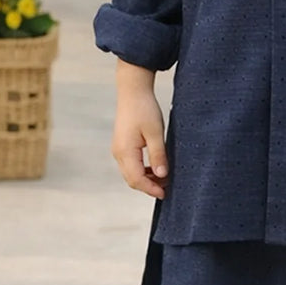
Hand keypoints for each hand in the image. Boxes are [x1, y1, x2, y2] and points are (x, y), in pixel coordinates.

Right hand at [111, 60, 168, 199]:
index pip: (137, 179)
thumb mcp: (156, 133)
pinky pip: (131, 165)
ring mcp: (119, 149)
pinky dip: (143, 170)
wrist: (133, 91)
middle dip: (149, 186)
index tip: (165, 193)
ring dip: (146, 179)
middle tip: (167, 188)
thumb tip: (162, 175)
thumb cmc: (144, 109)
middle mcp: (118, 153)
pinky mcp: (122, 145)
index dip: (151, 189)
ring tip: (164, 178)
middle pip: (132, 179)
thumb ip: (158, 155)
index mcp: (125, 151)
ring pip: (131, 173)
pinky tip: (156, 168)